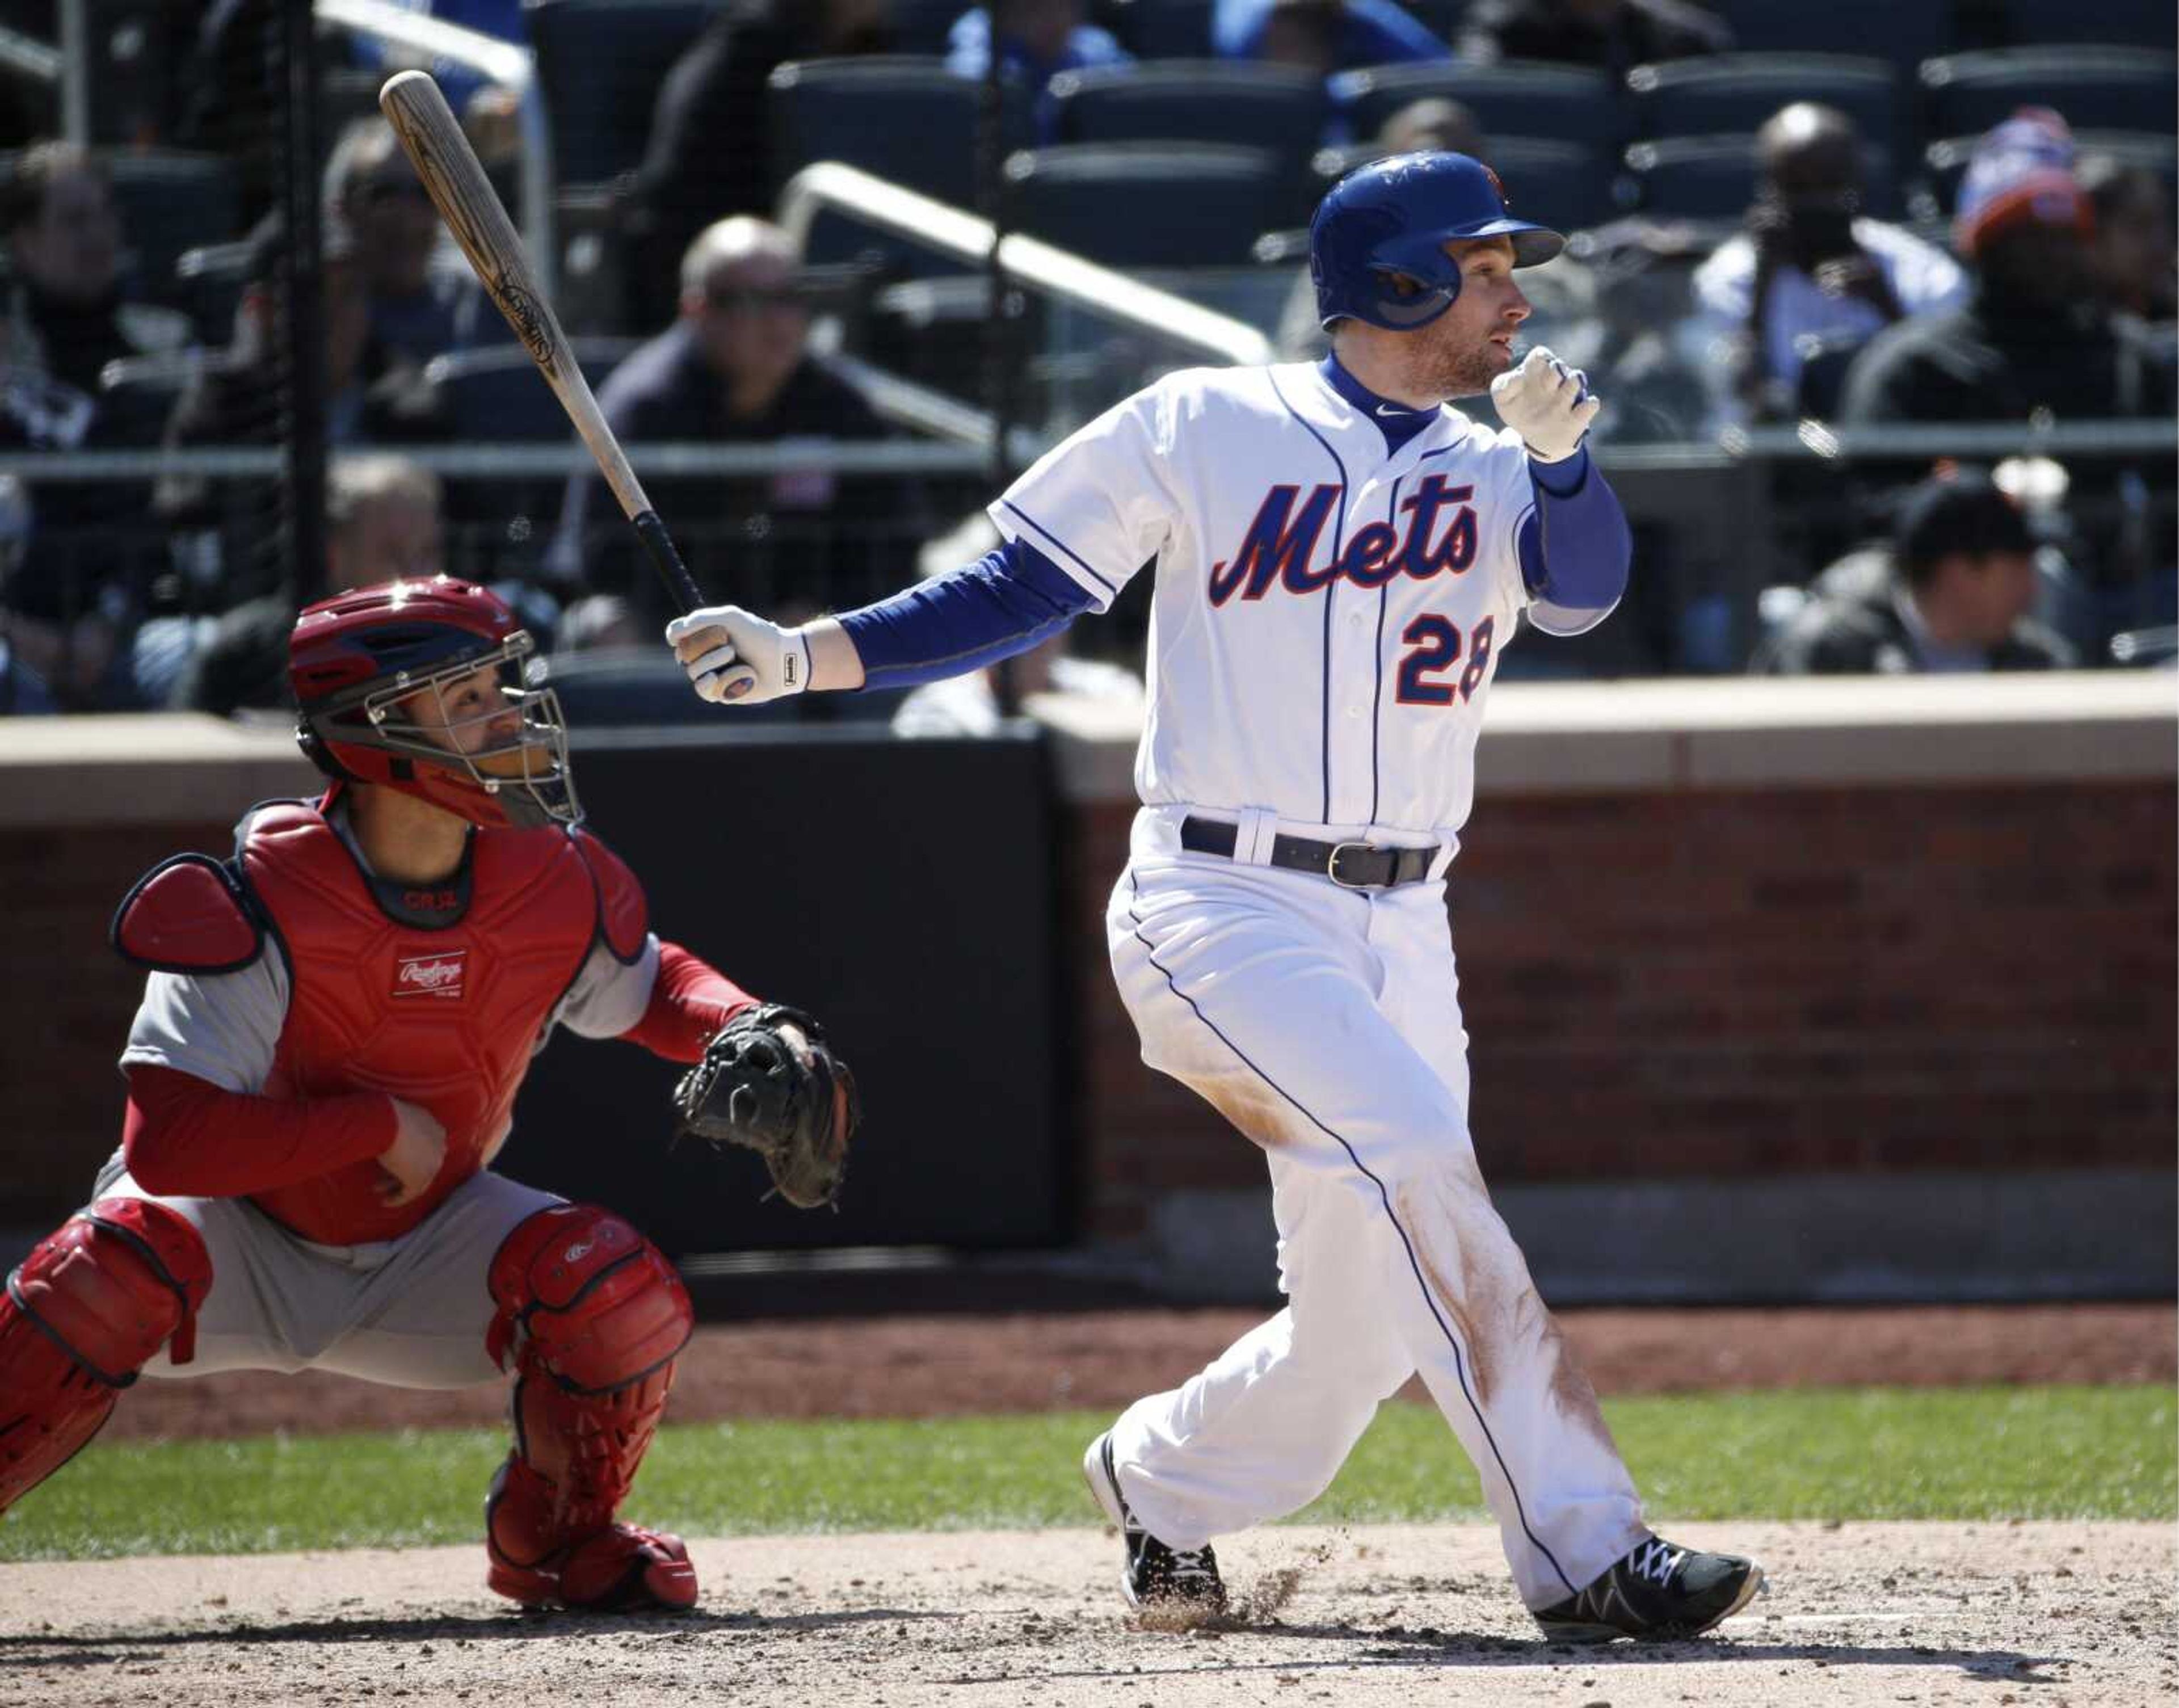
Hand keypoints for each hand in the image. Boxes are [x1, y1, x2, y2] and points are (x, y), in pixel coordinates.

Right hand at [378, 1096, 447, 1206]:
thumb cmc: (386, 1113)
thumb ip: (399, 1124)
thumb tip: (385, 1125)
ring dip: (396, 1185)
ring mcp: (432, 1163)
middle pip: (422, 1164)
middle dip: (402, 1171)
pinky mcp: (421, 1178)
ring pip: (416, 1180)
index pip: (427, 1147)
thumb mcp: (398, 1116)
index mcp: (436, 1129)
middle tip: (381, 1177)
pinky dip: (398, 1199)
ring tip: (376, 1188)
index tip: (394, 1161)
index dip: (410, 1156)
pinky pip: (410, 1193)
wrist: (388, 1120)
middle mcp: (439, 1147)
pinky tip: (385, 1201)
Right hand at [665, 605, 810, 704]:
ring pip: (692, 672)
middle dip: (702, 648)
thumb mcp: (730, 618)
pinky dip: (715, 681)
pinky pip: (704, 690)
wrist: (783, 660)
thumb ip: (700, 619)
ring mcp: (712, 674)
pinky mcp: (720, 693)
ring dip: (712, 662)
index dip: (676, 636)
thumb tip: (673, 635)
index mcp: (706, 635)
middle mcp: (706, 655)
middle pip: (682, 654)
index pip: (677, 635)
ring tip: (734, 657)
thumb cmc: (760, 636)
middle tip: (729, 646)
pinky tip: (718, 678)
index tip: (679, 636)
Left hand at [1489, 346, 1599, 463]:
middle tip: (1546, 389)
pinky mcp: (1579, 415)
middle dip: (1553, 374)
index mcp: (1537, 371)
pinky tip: (1573, 414)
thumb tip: (1519, 377)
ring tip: (1557, 404)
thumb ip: (1503, 385)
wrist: (1535, 437)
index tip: (1524, 379)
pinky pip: (1591, 404)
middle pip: (1558, 366)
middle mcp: (1556, 380)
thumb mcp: (1503, 399)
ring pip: (1577, 379)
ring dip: (1568, 389)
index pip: (1541, 355)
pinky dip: (1585, 407)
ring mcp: (1568, 396)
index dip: (1537, 362)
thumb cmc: (1518, 410)